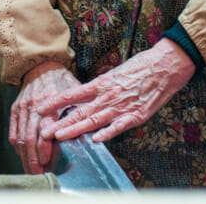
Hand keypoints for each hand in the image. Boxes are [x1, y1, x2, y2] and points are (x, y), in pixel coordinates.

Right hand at [9, 61, 83, 173]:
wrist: (41, 65)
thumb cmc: (61, 80)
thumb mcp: (75, 91)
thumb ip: (78, 110)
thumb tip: (85, 130)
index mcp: (50, 101)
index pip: (43, 130)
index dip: (44, 148)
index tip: (48, 162)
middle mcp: (33, 105)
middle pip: (29, 138)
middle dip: (34, 159)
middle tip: (40, 173)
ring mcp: (22, 107)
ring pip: (20, 137)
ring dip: (25, 156)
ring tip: (32, 170)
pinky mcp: (15, 109)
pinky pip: (13, 131)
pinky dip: (17, 146)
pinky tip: (23, 155)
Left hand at [37, 39, 195, 143]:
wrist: (165, 65)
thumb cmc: (140, 67)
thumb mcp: (115, 73)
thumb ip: (101, 87)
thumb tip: (86, 95)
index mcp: (102, 83)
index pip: (73, 93)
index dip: (56, 102)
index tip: (40, 108)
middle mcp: (108, 95)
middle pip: (80, 111)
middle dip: (61, 122)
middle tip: (45, 131)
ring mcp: (122, 106)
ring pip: (95, 120)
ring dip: (77, 130)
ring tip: (61, 137)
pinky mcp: (137, 115)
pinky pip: (119, 126)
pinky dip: (108, 133)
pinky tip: (96, 140)